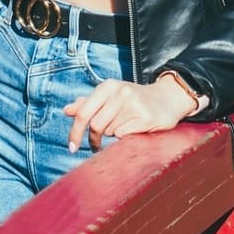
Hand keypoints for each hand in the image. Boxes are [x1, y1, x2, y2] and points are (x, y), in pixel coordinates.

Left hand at [62, 78, 199, 151]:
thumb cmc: (133, 99)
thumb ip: (88, 103)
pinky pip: (125, 135)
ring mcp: (134, 104)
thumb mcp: (110, 96)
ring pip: (111, 132)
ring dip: (113, 135)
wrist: (167, 98)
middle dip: (94, 139)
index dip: (75, 132)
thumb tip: (66, 111)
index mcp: (108, 86)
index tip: (71, 147)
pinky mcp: (146, 117)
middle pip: (96, 126)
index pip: (83, 112)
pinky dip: (125, 137)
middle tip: (97, 145)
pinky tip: (133, 129)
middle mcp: (120, 92)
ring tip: (124, 126)